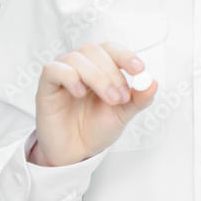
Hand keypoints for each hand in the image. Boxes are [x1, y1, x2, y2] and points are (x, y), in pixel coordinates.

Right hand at [28, 42, 156, 166]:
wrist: (77, 151)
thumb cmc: (97, 128)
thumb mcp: (123, 114)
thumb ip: (138, 99)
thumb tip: (153, 83)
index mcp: (100, 67)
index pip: (111, 49)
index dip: (125, 55)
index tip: (139, 70)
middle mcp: (81, 65)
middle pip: (94, 50)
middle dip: (112, 73)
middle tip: (121, 97)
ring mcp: (62, 74)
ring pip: (76, 58)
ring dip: (97, 77)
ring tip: (109, 100)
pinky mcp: (46, 86)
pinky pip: (53, 69)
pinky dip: (70, 77)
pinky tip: (79, 94)